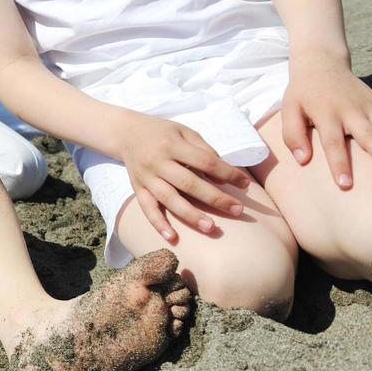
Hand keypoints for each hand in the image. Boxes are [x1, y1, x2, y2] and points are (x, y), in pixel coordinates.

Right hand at [117, 112, 250, 244]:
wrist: (126, 133)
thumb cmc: (163, 134)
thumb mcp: (185, 132)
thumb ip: (205, 152)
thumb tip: (223, 179)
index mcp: (172, 145)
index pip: (205, 161)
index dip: (227, 173)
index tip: (245, 184)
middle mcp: (157, 162)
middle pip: (188, 183)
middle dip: (215, 198)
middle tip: (237, 211)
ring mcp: (146, 177)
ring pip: (169, 199)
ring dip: (190, 215)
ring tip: (211, 227)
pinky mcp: (137, 188)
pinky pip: (147, 208)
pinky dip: (158, 224)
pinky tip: (172, 238)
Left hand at [281, 56, 371, 187]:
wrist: (322, 63)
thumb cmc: (303, 93)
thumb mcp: (289, 109)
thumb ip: (293, 134)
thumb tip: (303, 160)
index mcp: (327, 114)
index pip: (333, 143)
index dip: (340, 164)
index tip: (345, 185)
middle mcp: (351, 110)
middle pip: (370, 137)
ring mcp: (369, 106)